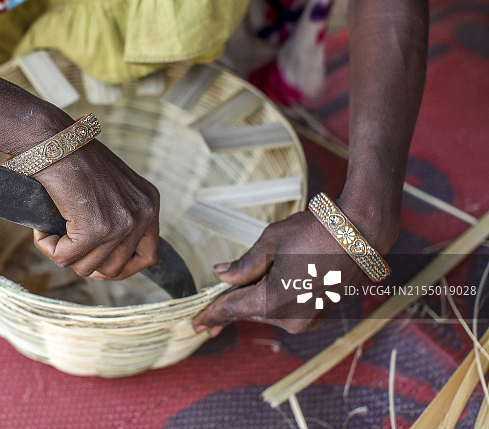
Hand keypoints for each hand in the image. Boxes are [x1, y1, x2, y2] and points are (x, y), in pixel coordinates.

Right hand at [31, 140, 160, 279]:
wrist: (53, 139)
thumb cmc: (73, 158)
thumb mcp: (110, 187)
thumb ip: (116, 215)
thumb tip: (104, 260)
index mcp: (148, 203)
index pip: (148, 256)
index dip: (121, 267)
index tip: (99, 264)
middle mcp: (142, 213)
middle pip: (116, 268)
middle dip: (88, 264)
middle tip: (67, 247)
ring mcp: (120, 222)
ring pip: (88, 267)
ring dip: (65, 255)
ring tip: (52, 232)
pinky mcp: (94, 228)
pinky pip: (65, 258)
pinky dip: (48, 247)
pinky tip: (42, 229)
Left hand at [192, 210, 370, 334]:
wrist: (360, 235)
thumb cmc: (315, 233)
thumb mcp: (271, 243)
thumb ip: (244, 265)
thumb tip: (221, 275)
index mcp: (275, 301)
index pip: (232, 309)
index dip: (211, 315)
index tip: (196, 324)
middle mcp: (290, 319)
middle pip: (249, 312)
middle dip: (229, 309)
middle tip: (206, 320)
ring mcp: (307, 320)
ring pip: (267, 312)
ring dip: (252, 302)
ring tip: (235, 294)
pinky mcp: (318, 315)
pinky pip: (284, 311)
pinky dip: (271, 302)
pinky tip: (263, 289)